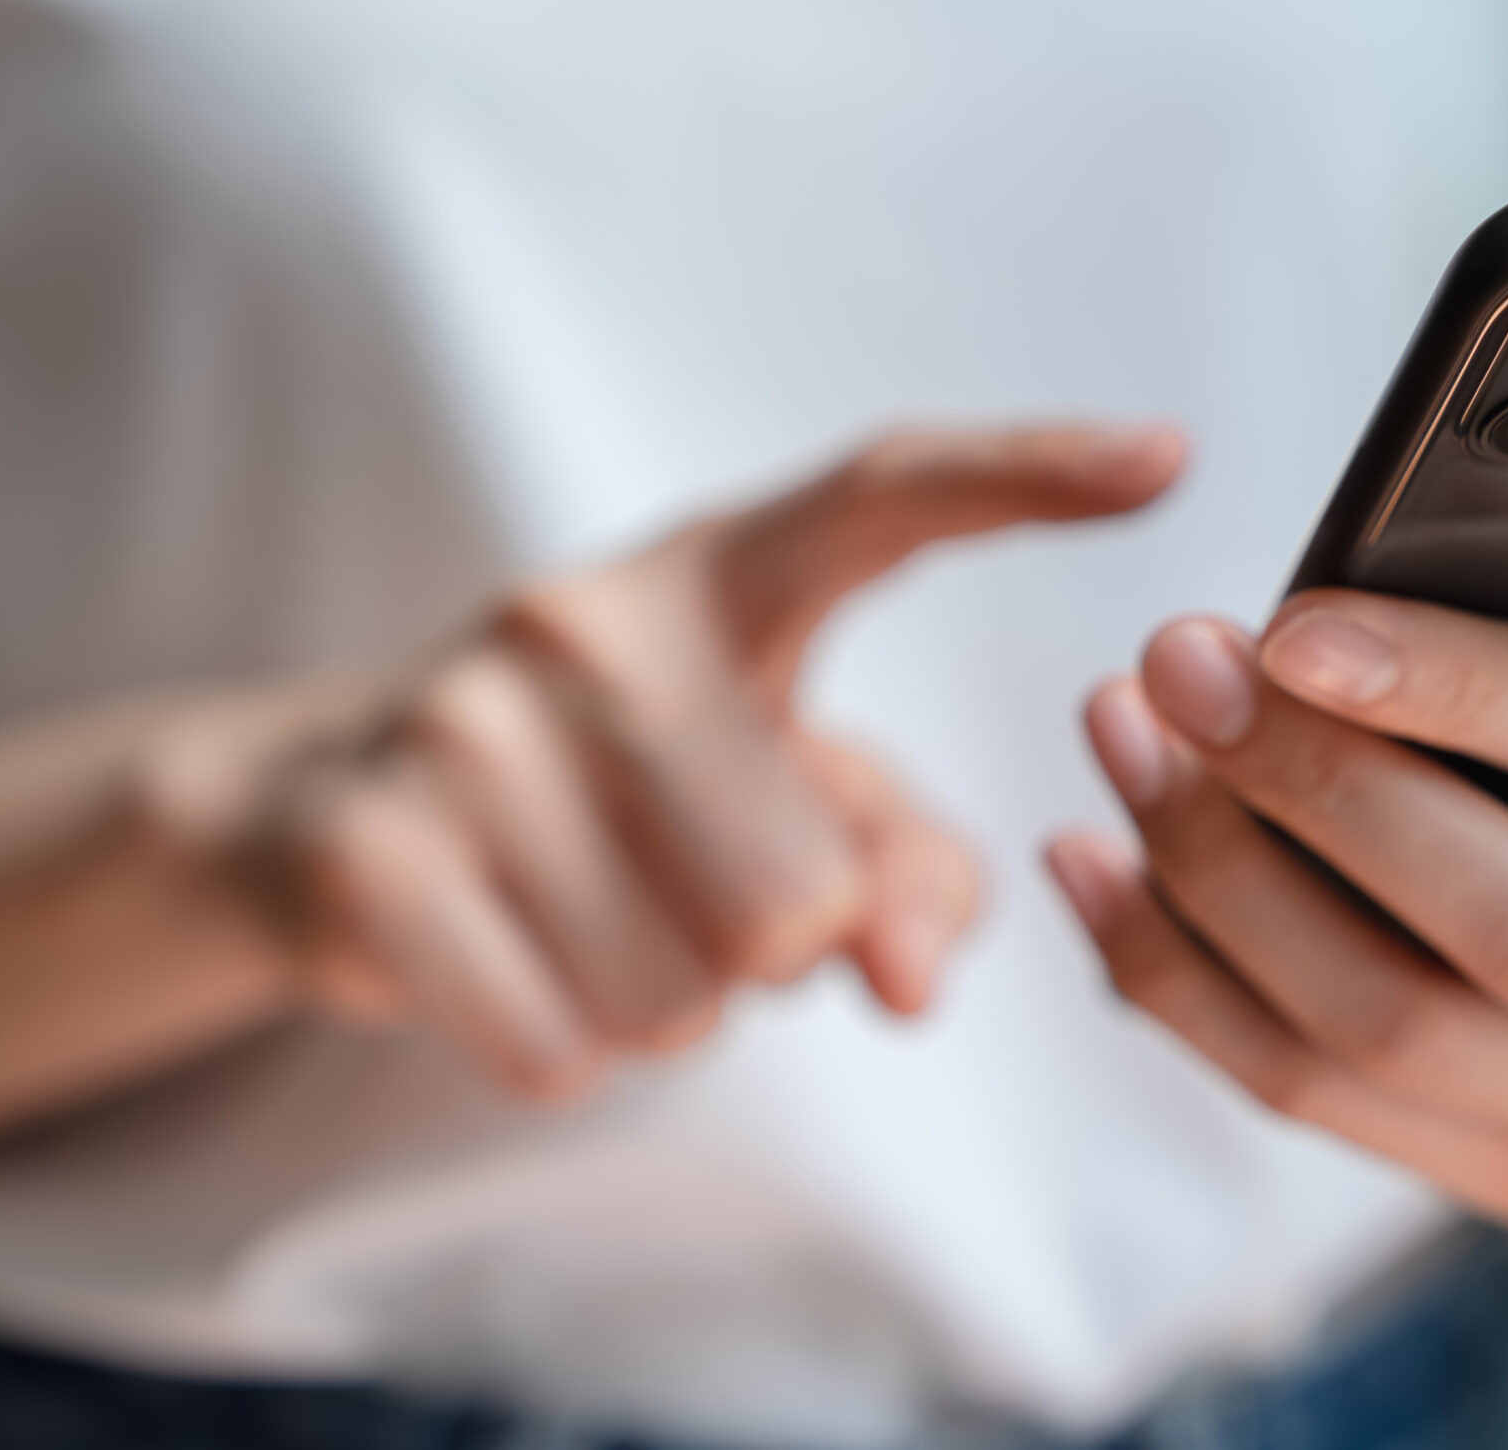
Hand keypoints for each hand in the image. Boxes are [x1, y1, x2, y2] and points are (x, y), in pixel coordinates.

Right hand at [233, 423, 1181, 1100]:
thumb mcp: (784, 800)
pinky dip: (568, 1049)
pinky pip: (560, 1043)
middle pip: (796, 894)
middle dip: (776, 947)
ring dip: (673, 1007)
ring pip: (684, 992)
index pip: (886, 494)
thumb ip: (905, 871)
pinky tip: (524, 963)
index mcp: (725, 575)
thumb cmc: (628, 799)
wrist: (336, 816)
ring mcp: (465, 720)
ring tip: (604, 916)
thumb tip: (911, 971)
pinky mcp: (371, 844)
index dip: (1028, 475)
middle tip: (694, 888)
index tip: (1171, 458)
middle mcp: (592, 616)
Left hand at [1048, 435, 1507, 1247]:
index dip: (1471, 690)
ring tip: (1125, 736)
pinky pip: (1330, 1103)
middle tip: (1178, 661)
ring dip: (1219, 882)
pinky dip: (1193, 995)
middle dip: (1313, 788)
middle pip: (1499, 920)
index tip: (1302, 619)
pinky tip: (1105, 880)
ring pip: (1385, 1028)